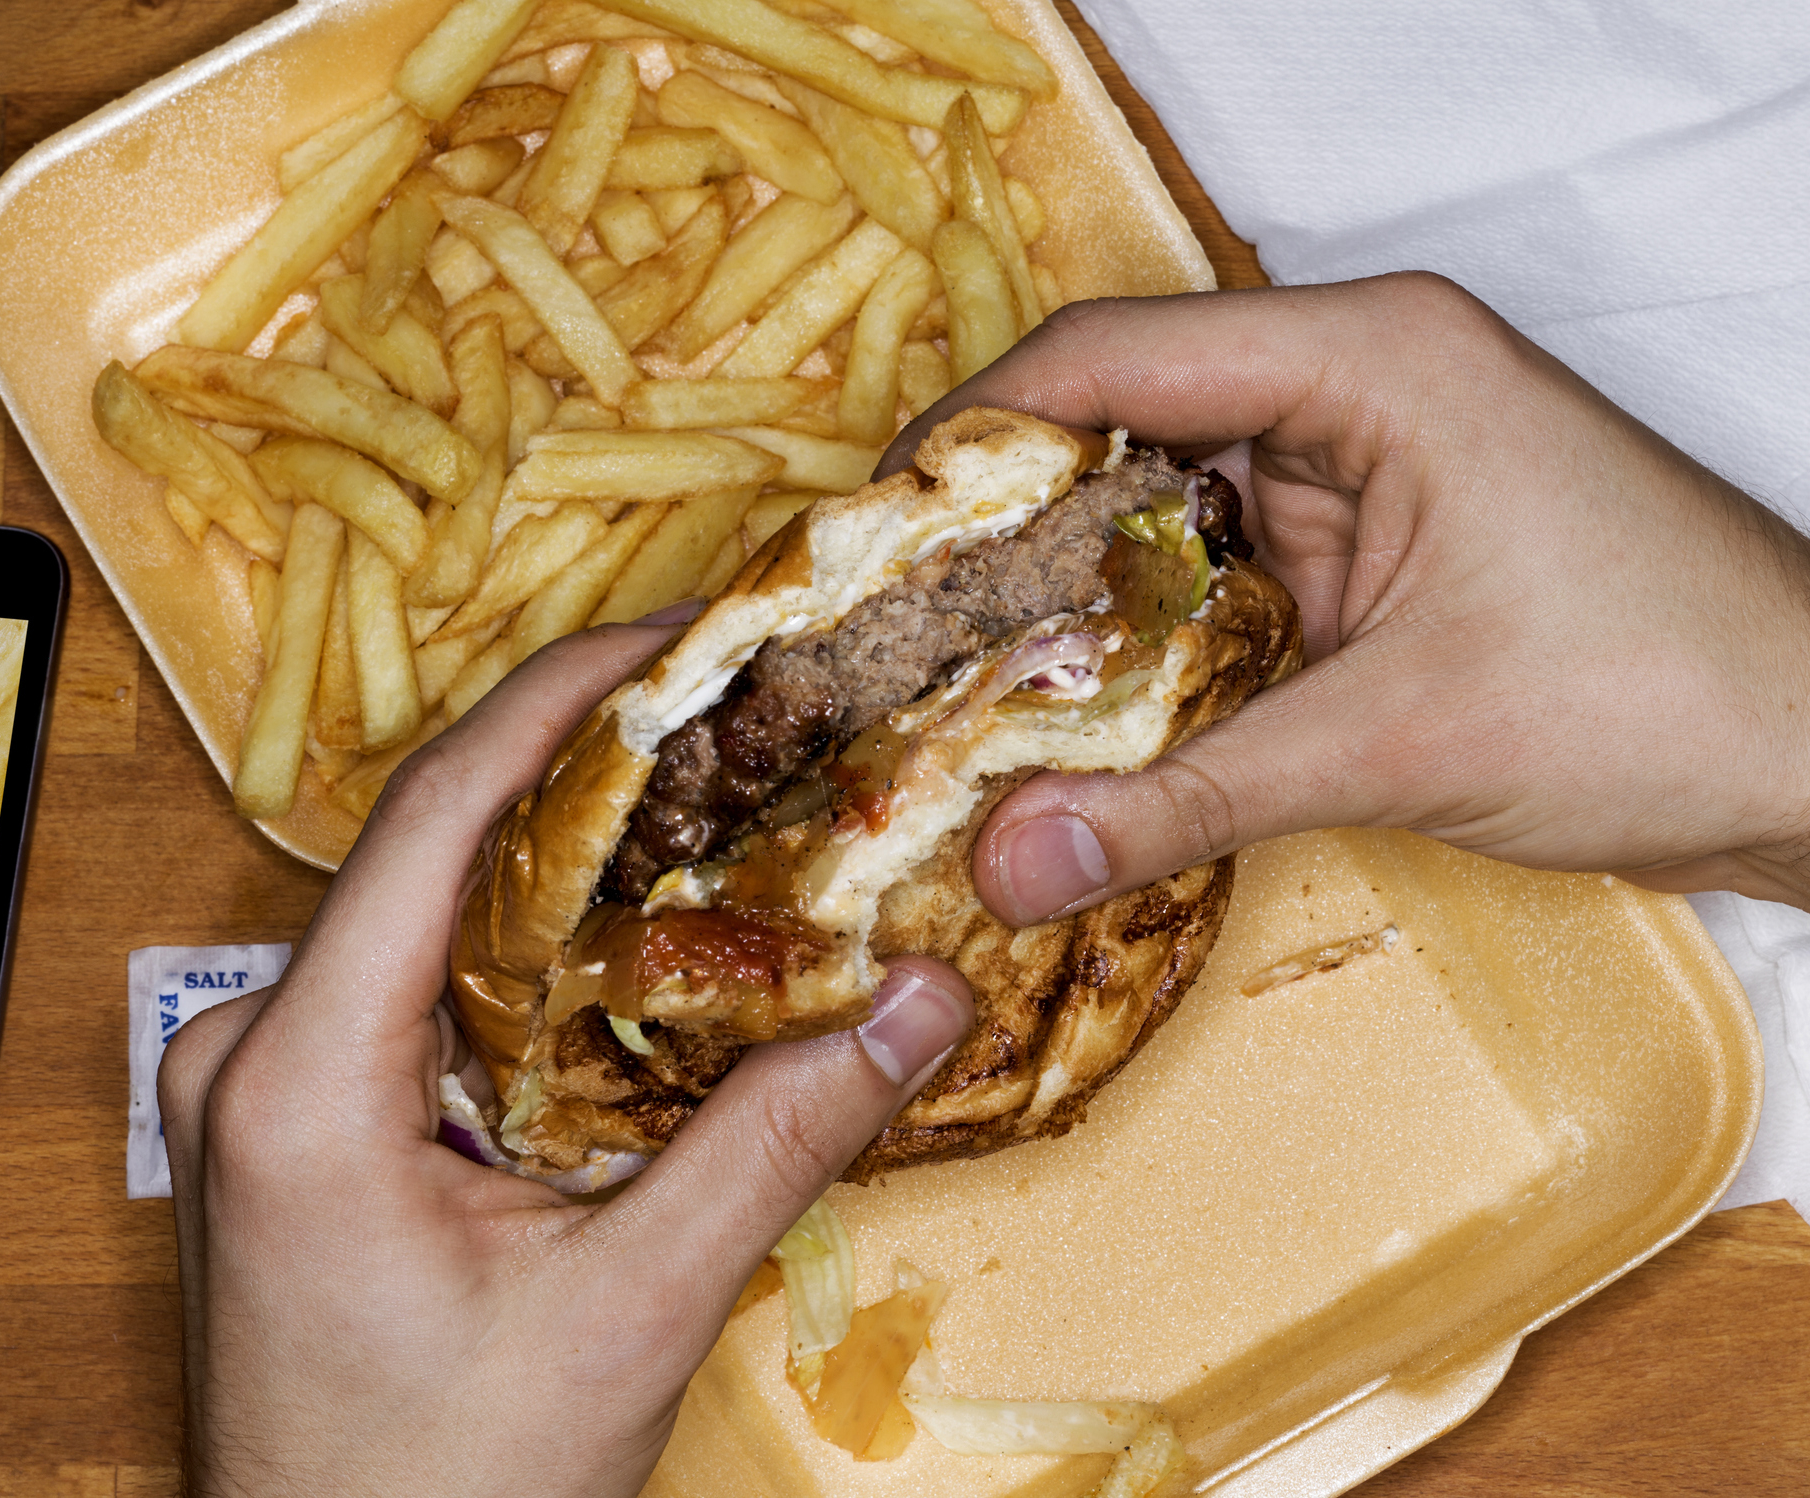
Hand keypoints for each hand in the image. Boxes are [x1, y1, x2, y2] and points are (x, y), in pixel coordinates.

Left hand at [158, 617, 972, 1497]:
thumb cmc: (439, 1493)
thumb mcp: (629, 1312)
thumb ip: (776, 1142)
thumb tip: (915, 1004)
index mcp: (297, 1080)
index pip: (435, 819)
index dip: (558, 703)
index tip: (671, 639)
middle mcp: (250, 1054)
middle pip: (433, 849)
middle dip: (583, 771)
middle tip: (725, 715)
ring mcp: (262, 1087)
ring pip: (430, 916)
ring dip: (562, 862)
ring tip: (702, 806)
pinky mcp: (296, 1121)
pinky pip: (417, 985)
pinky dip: (527, 947)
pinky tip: (629, 939)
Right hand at [881, 274, 1809, 918]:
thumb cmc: (1668, 694)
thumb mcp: (1401, 740)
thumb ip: (1189, 795)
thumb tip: (1009, 860)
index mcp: (1367, 360)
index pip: (1112, 355)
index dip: (973, 433)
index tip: (871, 532)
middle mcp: (1353, 387)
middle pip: (1120, 423)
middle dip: (1001, 525)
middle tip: (889, 627)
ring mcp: (1363, 469)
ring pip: (1161, 506)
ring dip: (1068, 593)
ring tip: (949, 679)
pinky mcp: (1372, 548)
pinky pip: (1217, 573)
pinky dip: (1144, 638)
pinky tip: (1072, 712)